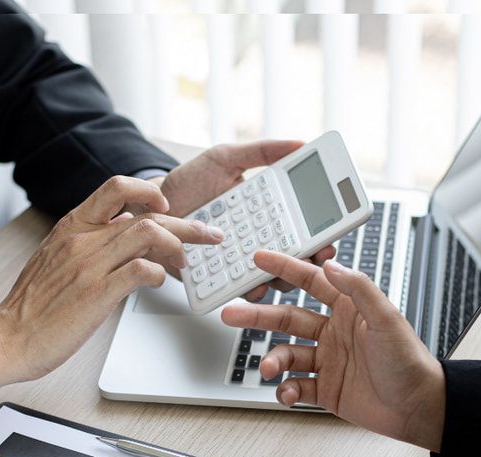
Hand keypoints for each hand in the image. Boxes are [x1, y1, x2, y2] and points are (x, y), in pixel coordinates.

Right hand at [0, 176, 222, 402]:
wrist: (7, 338)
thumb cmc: (32, 307)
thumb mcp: (56, 260)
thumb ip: (86, 245)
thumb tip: (120, 242)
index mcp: (71, 226)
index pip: (116, 187)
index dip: (149, 191)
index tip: (168, 205)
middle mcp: (82, 238)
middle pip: (145, 213)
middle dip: (185, 221)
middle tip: (209, 233)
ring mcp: (89, 264)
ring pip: (148, 234)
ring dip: (178, 245)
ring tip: (189, 261)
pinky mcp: (96, 293)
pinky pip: (141, 271)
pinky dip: (159, 274)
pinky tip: (160, 282)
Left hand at [148, 140, 335, 300]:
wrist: (150, 208)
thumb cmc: (189, 183)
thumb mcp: (225, 158)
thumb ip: (261, 152)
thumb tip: (300, 143)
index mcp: (268, 213)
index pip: (303, 227)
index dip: (322, 235)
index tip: (330, 236)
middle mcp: (259, 241)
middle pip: (296, 258)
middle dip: (311, 261)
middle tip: (316, 256)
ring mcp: (240, 263)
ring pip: (274, 278)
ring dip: (283, 278)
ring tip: (284, 272)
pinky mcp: (220, 279)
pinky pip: (240, 289)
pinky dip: (249, 290)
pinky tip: (252, 284)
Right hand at [220, 251, 447, 451]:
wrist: (418, 407)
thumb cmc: (409, 362)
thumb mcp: (386, 318)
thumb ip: (358, 288)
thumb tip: (331, 265)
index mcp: (348, 309)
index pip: (311, 282)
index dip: (285, 269)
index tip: (259, 258)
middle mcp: (334, 332)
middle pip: (287, 318)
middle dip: (258, 316)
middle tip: (232, 313)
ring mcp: (328, 361)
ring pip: (287, 354)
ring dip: (273, 360)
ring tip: (268, 368)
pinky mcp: (326, 390)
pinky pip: (297, 386)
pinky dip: (287, 390)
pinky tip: (287, 392)